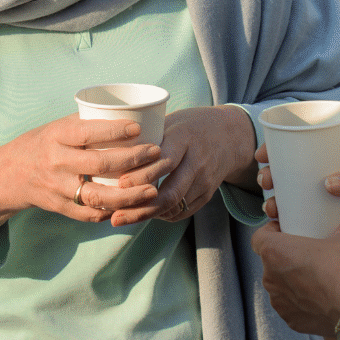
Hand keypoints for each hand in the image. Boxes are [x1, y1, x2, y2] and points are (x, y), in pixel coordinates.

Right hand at [0, 114, 162, 235]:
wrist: (10, 174)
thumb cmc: (42, 142)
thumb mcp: (57, 127)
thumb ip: (86, 124)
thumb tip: (127, 114)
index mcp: (56, 136)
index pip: (87, 133)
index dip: (114, 130)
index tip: (138, 127)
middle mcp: (56, 162)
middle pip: (98, 164)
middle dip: (132, 159)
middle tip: (156, 153)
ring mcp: (58, 188)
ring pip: (98, 196)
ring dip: (128, 195)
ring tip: (152, 189)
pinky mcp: (60, 208)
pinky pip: (90, 214)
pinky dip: (113, 211)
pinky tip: (132, 206)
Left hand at [109, 106, 256, 226]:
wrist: (230, 135)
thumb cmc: (189, 125)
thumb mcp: (170, 121)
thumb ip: (146, 137)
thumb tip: (109, 151)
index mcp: (185, 138)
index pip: (164, 161)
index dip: (142, 175)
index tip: (119, 184)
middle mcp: (198, 161)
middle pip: (170, 192)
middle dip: (141, 207)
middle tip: (116, 215)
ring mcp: (205, 180)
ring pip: (175, 206)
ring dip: (148, 215)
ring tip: (123, 217)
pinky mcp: (208, 194)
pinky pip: (183, 211)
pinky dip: (162, 216)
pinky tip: (144, 214)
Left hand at [251, 218, 339, 336]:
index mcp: (274, 252)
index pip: (258, 238)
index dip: (270, 233)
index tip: (285, 232)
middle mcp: (270, 278)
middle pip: (270, 263)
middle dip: (285, 259)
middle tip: (305, 256)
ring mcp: (279, 302)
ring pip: (280, 286)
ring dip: (291, 282)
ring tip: (313, 279)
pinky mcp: (290, 321)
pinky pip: (291, 307)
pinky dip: (300, 303)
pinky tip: (318, 299)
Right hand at [256, 139, 339, 244]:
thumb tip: (327, 184)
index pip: (310, 144)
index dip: (284, 146)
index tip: (263, 153)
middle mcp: (338, 173)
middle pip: (300, 171)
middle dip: (277, 175)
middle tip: (265, 182)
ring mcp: (339, 197)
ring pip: (304, 196)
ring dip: (284, 199)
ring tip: (271, 207)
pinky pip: (316, 219)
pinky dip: (300, 221)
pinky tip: (285, 226)